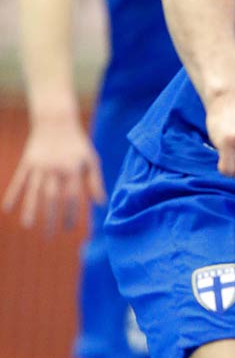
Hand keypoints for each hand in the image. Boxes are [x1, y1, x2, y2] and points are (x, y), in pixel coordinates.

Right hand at [2, 116, 105, 233]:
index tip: (69, 229)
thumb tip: (102, 204)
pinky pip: (19, 180)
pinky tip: (6, 209)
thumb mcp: (91, 159)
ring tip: (28, 226)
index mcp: (72, 169)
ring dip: (30, 209)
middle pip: (51, 197)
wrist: (56, 120)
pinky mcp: (27, 162)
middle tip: (48, 237)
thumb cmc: (77, 142)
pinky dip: (12, 194)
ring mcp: (39, 165)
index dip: (70, 214)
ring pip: (33, 190)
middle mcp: (54, 169)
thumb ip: (96, 182)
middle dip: (49, 217)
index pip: (71, 197)